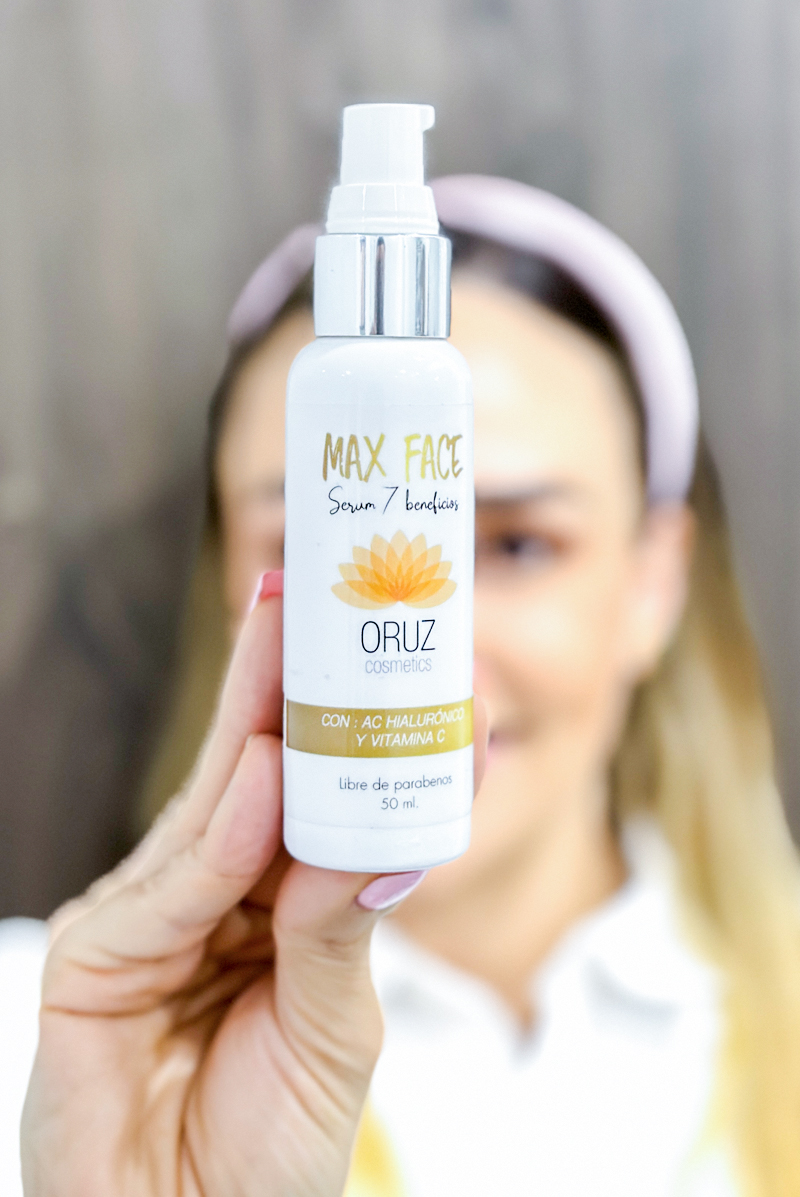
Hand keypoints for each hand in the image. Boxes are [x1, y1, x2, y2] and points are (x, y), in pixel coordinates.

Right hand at [21, 575, 485, 1196]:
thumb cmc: (268, 1144)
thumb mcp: (332, 1024)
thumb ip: (341, 926)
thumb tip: (378, 832)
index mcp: (257, 903)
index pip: (292, 791)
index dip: (320, 715)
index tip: (363, 639)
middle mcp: (197, 897)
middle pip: (243, 773)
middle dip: (277, 681)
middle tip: (308, 590)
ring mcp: (141, 921)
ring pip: (210, 808)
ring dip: (259, 720)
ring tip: (299, 634)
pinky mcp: (95, 959)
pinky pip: (177, 884)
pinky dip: (227, 833)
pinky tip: (269, 770)